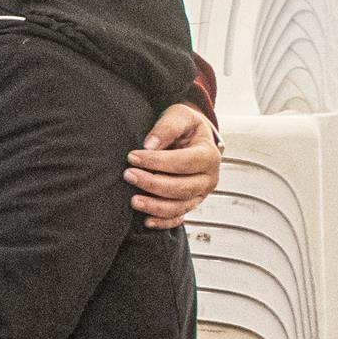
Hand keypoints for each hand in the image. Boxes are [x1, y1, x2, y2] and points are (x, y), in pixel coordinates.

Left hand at [127, 102, 220, 229]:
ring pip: (180, 206)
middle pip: (182, 188)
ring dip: (156, 206)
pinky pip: (179, 218)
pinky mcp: (190, 203)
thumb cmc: (185, 126)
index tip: (132, 156)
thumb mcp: (180, 116)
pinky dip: (164, 222)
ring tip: (133, 200)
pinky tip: (146, 221)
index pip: (184, 162)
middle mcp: (208, 178)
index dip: (158, 161)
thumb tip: (149, 145)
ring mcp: (200, 194)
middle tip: (128, 175)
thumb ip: (167, 127)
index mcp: (209, 155)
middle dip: (153, 184)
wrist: (192, 137)